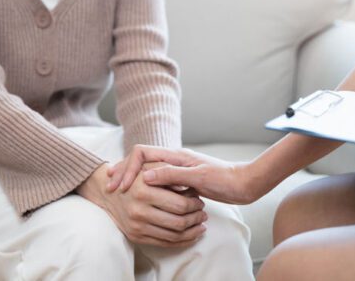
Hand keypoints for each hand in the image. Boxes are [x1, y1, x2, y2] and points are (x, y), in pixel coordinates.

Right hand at [77, 164, 208, 246]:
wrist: (105, 192)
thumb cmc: (134, 176)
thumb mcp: (150, 166)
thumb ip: (169, 171)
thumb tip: (189, 185)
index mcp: (143, 190)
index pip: (180, 204)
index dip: (194, 204)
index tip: (200, 200)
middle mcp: (138, 210)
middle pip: (178, 222)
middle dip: (196, 219)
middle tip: (203, 214)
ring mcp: (136, 226)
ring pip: (173, 235)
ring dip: (192, 232)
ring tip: (200, 225)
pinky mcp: (135, 236)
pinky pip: (164, 243)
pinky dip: (180, 241)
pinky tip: (190, 235)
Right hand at [107, 145, 259, 203]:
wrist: (244, 184)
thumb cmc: (224, 178)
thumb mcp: (198, 176)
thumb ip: (173, 175)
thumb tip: (146, 177)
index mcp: (174, 156)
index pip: (140, 153)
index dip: (127, 167)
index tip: (120, 185)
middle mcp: (172, 162)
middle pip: (139, 163)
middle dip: (124, 175)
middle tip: (110, 189)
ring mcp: (176, 173)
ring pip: (147, 176)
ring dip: (133, 183)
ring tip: (118, 193)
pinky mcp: (181, 186)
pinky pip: (158, 187)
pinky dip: (148, 193)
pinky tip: (142, 202)